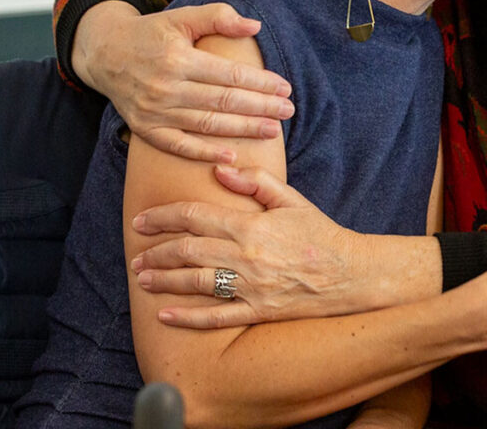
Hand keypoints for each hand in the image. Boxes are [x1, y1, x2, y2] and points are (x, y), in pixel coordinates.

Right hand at [73, 1, 294, 161]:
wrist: (105, 53)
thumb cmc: (151, 34)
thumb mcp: (182, 17)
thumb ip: (218, 17)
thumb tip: (255, 26)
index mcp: (178, 59)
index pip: (229, 75)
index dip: (260, 82)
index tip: (285, 88)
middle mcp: (166, 87)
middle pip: (223, 101)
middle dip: (260, 107)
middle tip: (288, 111)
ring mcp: (155, 111)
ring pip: (207, 125)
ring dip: (242, 130)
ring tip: (272, 131)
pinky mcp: (145, 129)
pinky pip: (179, 145)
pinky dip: (204, 153)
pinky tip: (231, 156)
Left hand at [130, 165, 366, 326]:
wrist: (350, 274)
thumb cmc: (320, 233)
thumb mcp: (291, 199)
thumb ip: (254, 181)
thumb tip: (219, 169)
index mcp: (252, 225)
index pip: (195, 217)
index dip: (163, 217)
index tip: (142, 220)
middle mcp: (246, 256)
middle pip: (187, 250)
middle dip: (156, 250)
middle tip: (136, 252)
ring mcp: (250, 287)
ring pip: (194, 283)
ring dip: (163, 280)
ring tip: (142, 278)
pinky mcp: (257, 311)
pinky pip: (215, 317)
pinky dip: (187, 317)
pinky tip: (165, 315)